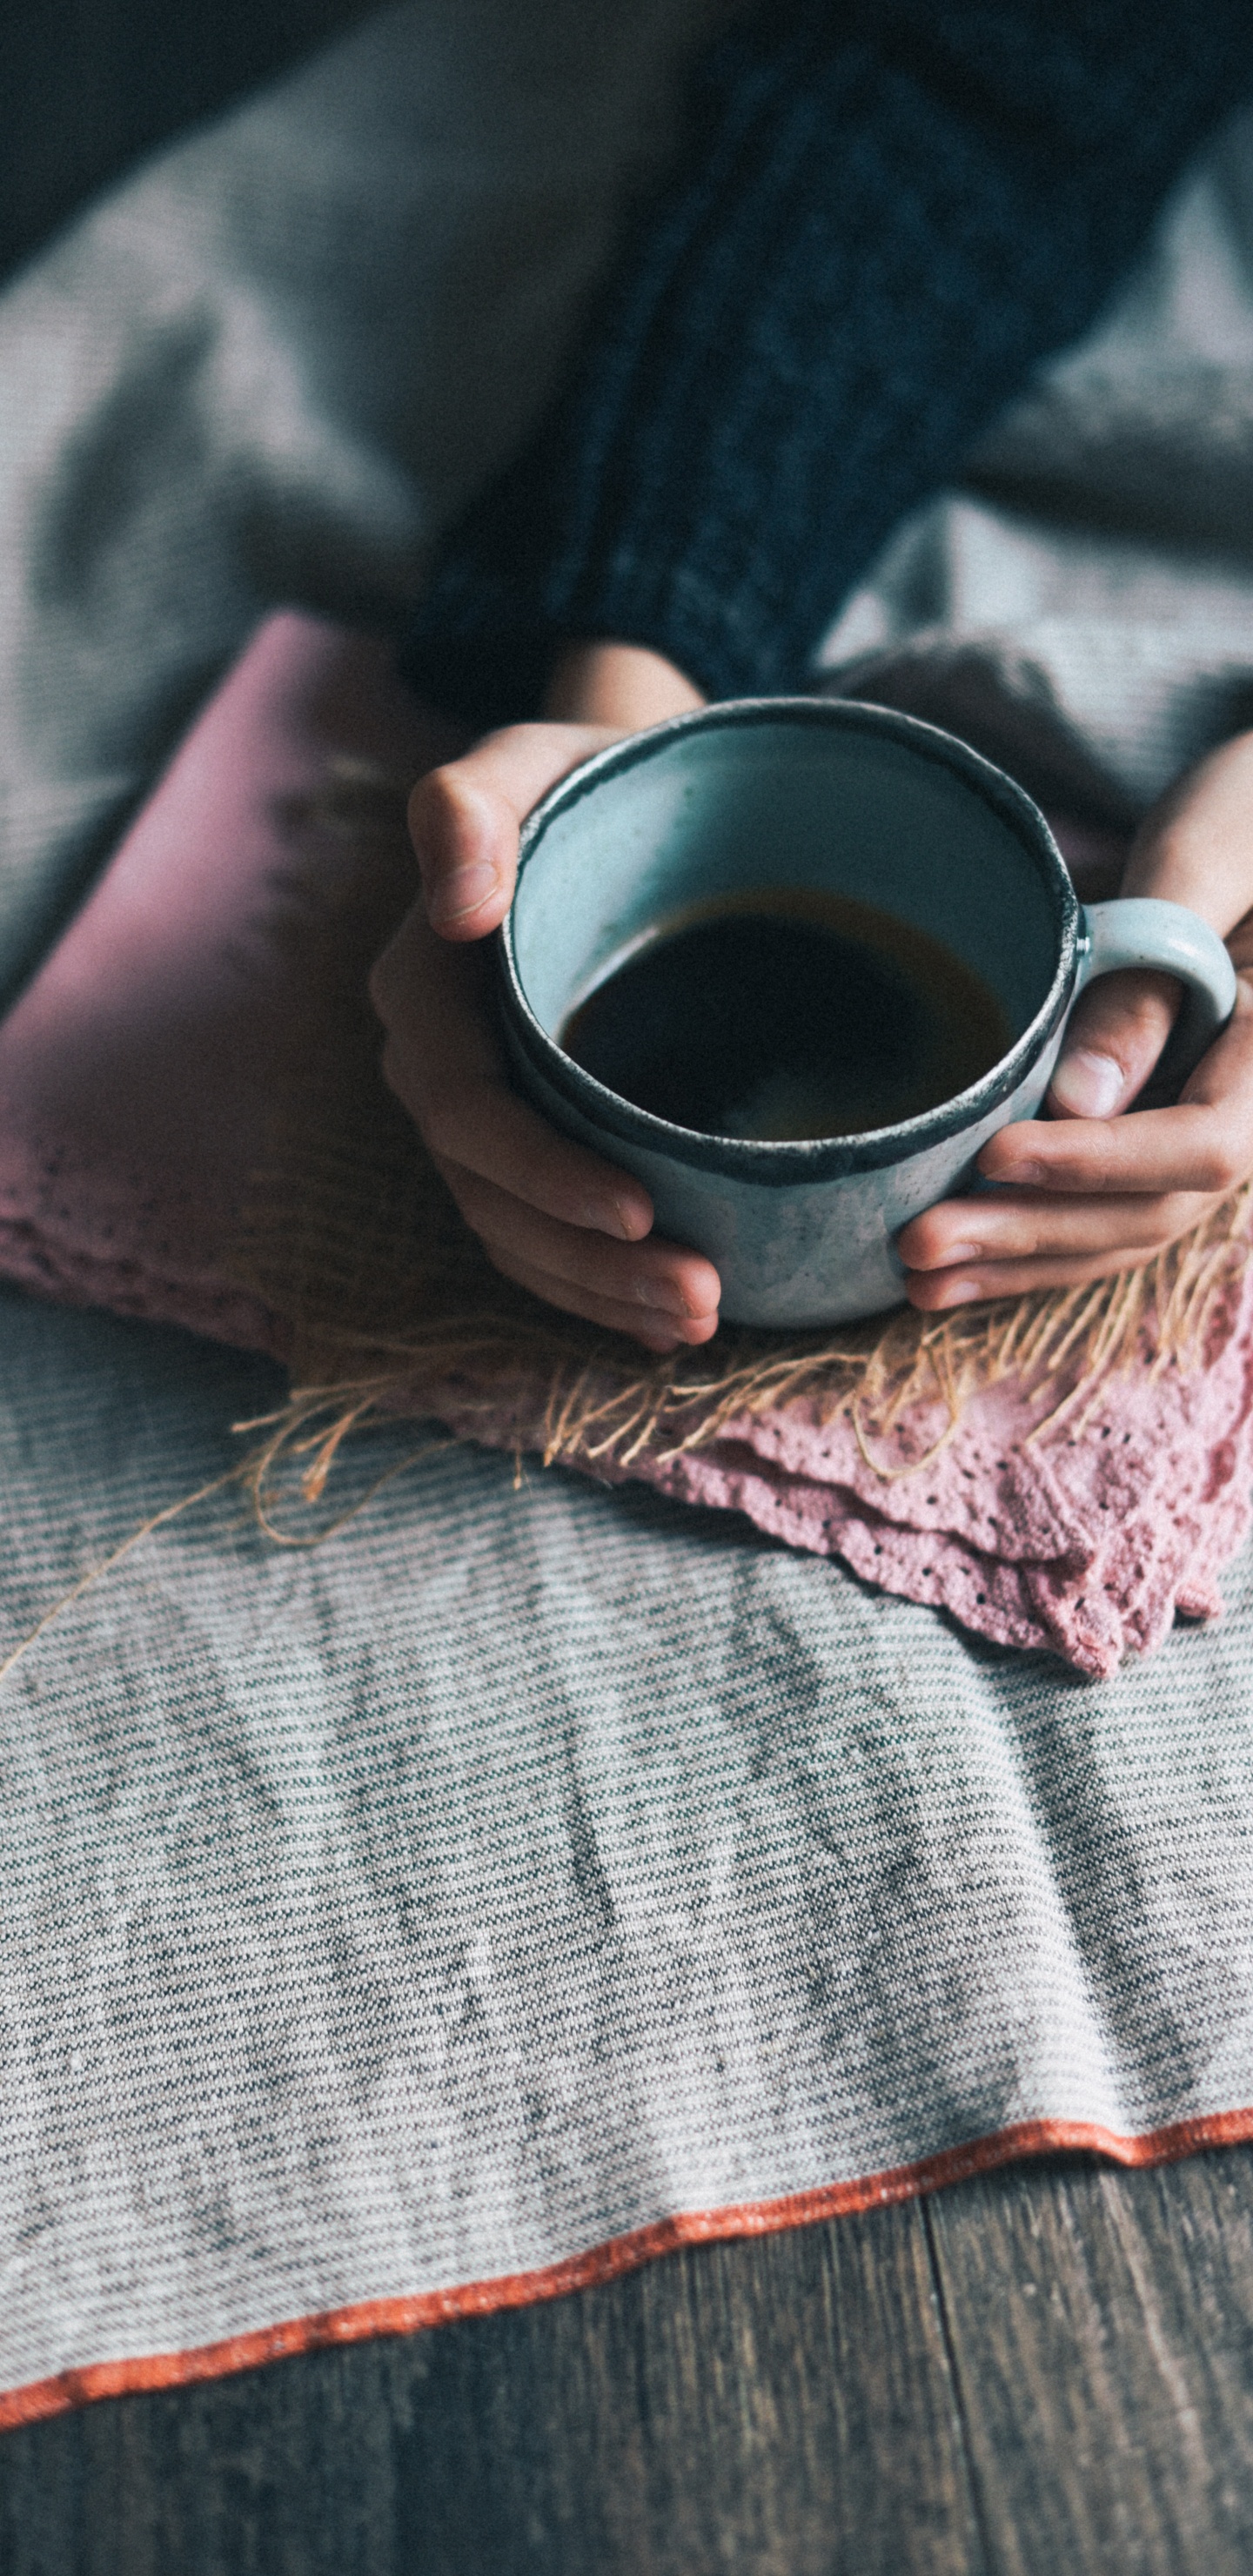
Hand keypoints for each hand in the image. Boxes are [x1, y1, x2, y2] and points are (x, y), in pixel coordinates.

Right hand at [370, 643, 721, 1350]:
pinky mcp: (530, 1137)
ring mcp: (482, 1111)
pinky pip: (541, 1235)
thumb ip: (472, 808)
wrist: (621, 798)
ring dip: (600, 1293)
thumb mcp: (531, 760)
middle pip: (492, 1194)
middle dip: (587, 1263)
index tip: (640, 1212)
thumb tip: (456, 901)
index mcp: (425, 987)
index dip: (542, 1174)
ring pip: (517, 1232)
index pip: (464, 1109)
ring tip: (700, 1320)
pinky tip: (670, 1319)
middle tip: (700, 1299)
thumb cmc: (584, 775)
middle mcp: (437, 1062)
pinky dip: (598, 1285)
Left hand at [900, 731, 1252, 1308]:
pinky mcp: (1164, 1130)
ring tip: (915, 1281)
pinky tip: (952, 1270)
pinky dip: (1033, 1242)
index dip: (1096, 1163)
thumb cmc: (1246, 808)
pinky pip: (1109, 1209)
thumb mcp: (1207, 862)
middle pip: (1153, 1208)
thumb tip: (1076, 1104)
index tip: (994, 1156)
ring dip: (1019, 1261)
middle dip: (1031, 1233)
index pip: (1202, 1147)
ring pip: (1126, 1227)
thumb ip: (1145, 986)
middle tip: (917, 1245)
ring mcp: (1215, 1129)